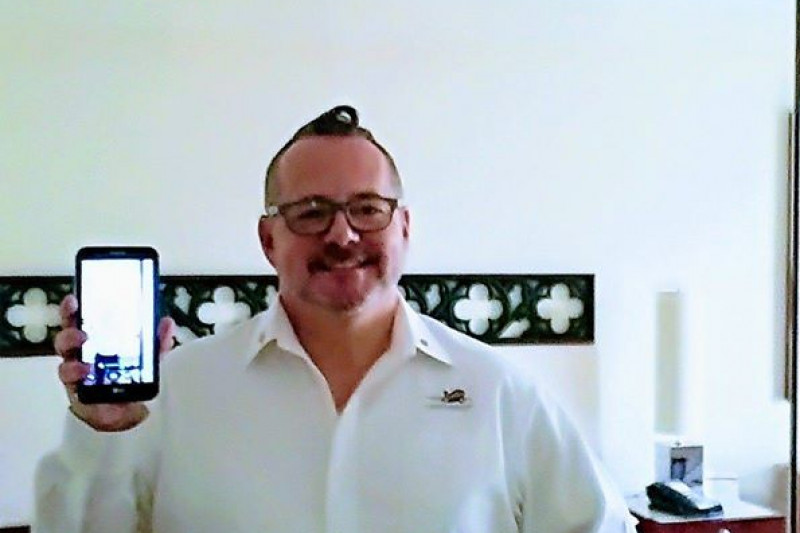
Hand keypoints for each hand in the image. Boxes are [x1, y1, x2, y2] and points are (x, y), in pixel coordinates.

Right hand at [54, 294, 175, 431]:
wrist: (125, 411)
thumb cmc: (128, 377)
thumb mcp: (147, 357)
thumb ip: (157, 342)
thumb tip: (167, 323)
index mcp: (95, 340)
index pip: (80, 320)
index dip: (73, 309)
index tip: (75, 299)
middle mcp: (81, 354)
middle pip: (67, 338)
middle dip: (70, 332)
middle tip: (82, 332)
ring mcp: (76, 372)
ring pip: (65, 361)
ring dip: (72, 358)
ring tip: (84, 359)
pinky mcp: (77, 392)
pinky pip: (71, 384)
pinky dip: (77, 377)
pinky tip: (85, 375)